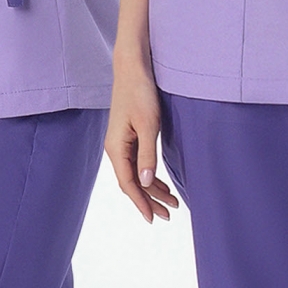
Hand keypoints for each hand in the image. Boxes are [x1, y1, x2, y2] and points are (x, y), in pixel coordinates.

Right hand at [107, 57, 179, 222]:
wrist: (133, 69)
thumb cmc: (140, 93)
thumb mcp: (149, 125)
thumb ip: (147, 155)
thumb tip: (146, 183)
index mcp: (116, 148)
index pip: (128, 183)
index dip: (141, 202)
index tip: (153, 218)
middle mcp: (115, 149)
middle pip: (131, 183)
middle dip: (149, 200)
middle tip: (168, 214)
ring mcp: (121, 144)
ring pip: (135, 175)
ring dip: (152, 190)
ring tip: (171, 203)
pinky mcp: (128, 137)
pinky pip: (137, 164)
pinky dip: (149, 176)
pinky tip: (161, 183)